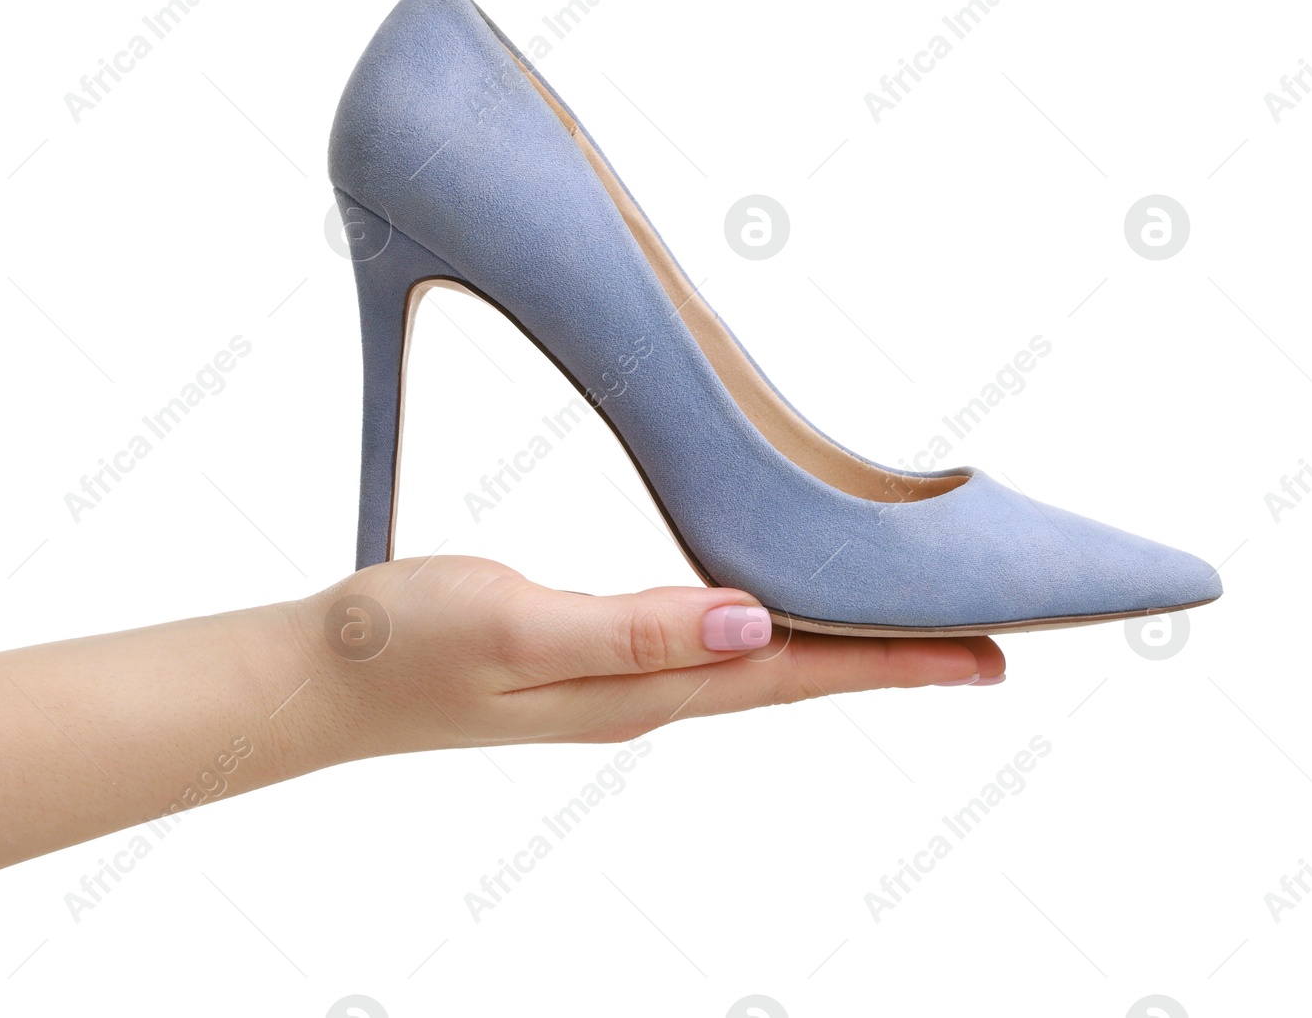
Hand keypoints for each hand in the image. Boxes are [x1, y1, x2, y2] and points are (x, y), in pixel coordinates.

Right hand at [275, 555, 1005, 764]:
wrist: (327, 673)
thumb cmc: (408, 643)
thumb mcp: (519, 626)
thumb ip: (636, 630)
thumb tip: (756, 624)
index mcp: (640, 690)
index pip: (794, 674)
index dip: (891, 662)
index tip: (984, 656)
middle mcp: (645, 694)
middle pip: (796, 675)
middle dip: (890, 660)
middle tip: (981, 647)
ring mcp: (619, 682)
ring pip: (759, 663)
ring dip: (837, 648)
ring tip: (905, 633)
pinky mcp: (592, 658)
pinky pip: (708, 645)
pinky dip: (768, 631)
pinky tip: (779, 616)